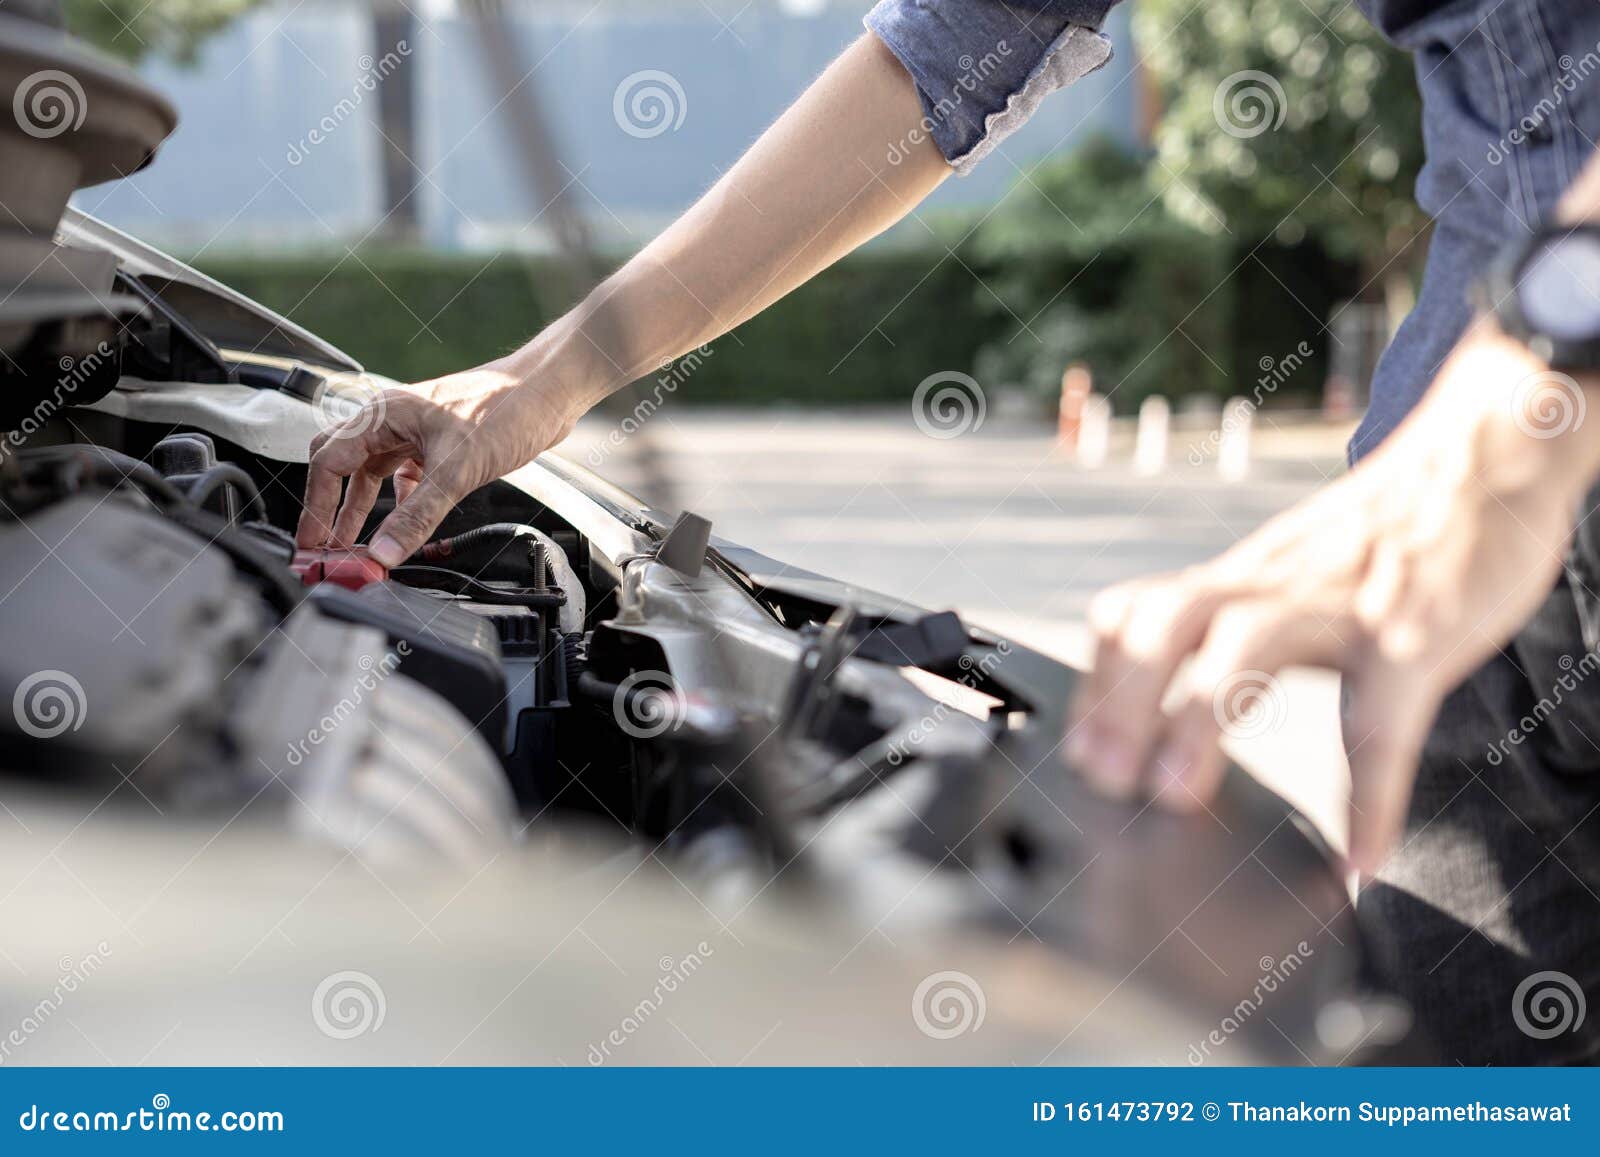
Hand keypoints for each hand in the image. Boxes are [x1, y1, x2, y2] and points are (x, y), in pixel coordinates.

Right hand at [295, 361, 583, 565]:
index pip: (328, 460)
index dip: (317, 504)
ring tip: (355, 542)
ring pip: (373, 473)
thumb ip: (417, 514)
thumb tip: (384, 551)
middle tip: (325, 546)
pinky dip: (400, 502)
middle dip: (331, 507)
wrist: (550, 391)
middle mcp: (393, 420)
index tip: (313, 540)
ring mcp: (415, 431)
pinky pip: (405, 475)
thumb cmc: (507, 408)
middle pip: (342, 465)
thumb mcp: (457, 470)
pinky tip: (404, 524)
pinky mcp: (439, 444)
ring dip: (363, 508)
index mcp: (384, 415)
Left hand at [1066, 324, 1599, 870]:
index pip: (1133, 614)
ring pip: (1244, 647)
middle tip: (1104, 776)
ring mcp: (1339, 606)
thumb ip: (1236, 619)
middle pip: (1165, 623)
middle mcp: (1270, 587)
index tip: (1079, 747)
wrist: (1486, 455)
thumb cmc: (1381, 536)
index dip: (1097, 680)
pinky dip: (1372, 794)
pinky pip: (1383, 716)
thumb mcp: (1288, 570)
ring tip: (1177, 797)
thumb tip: (1181, 693)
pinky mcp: (1415, 632)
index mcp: (1237, 580)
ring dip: (1197, 721)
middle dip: (1121, 698)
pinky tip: (1363, 853)